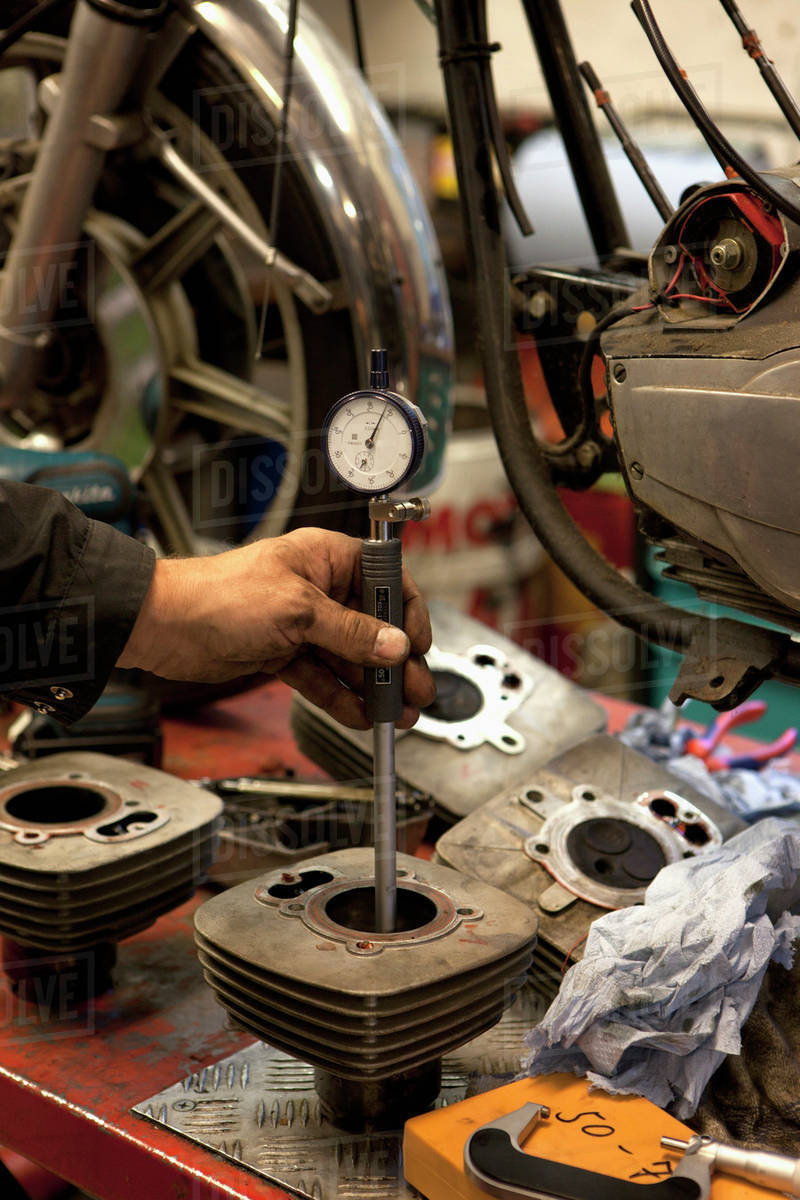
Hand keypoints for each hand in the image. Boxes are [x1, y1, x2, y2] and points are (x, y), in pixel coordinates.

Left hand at [117, 527, 434, 728]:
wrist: (163, 626)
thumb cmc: (220, 595)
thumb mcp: (298, 611)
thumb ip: (351, 632)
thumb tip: (395, 646)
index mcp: (327, 557)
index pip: (385, 580)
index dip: (407, 613)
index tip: (419, 645)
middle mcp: (319, 587)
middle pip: (372, 625)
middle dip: (394, 662)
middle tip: (416, 693)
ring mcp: (301, 622)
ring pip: (348, 656)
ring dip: (371, 686)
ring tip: (394, 713)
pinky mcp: (282, 652)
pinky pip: (321, 676)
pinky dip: (339, 696)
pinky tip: (359, 715)